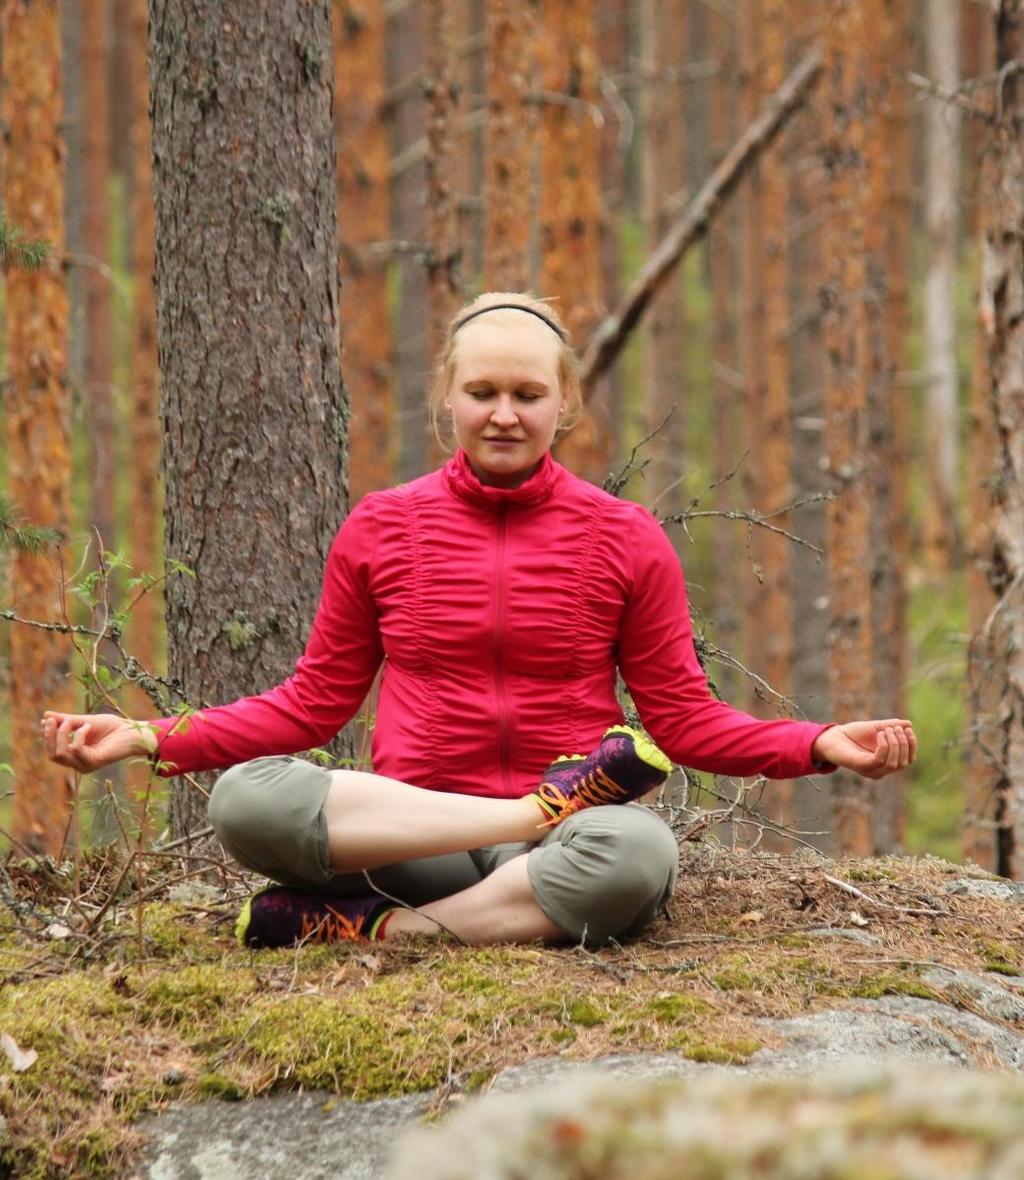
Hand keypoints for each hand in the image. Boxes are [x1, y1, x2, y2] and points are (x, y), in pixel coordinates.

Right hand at [41, 711, 156, 774]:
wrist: (133, 731)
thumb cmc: (113, 727)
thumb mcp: (85, 721)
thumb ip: (67, 721)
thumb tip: (45, 716)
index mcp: (75, 754)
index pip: (52, 750)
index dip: (47, 736)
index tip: (47, 719)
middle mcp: (78, 762)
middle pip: (52, 755)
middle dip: (49, 736)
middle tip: (51, 720)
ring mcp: (85, 764)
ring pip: (60, 754)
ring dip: (62, 734)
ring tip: (71, 721)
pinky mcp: (94, 762)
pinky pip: (76, 749)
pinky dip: (79, 735)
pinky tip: (88, 726)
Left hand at [812, 719, 916, 779]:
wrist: (832, 737)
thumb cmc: (853, 734)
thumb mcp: (876, 728)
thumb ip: (891, 726)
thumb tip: (909, 724)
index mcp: (887, 762)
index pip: (908, 760)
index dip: (912, 745)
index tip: (908, 729)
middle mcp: (881, 770)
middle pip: (904, 763)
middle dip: (903, 744)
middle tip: (894, 728)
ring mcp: (872, 770)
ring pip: (894, 764)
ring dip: (895, 744)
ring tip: (886, 730)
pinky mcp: (862, 767)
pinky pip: (880, 760)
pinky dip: (884, 746)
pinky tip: (880, 734)